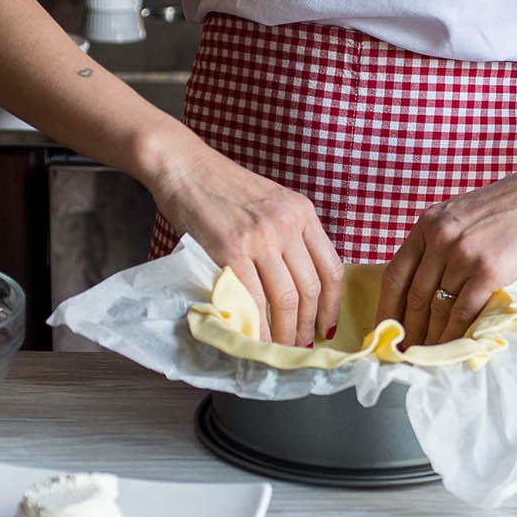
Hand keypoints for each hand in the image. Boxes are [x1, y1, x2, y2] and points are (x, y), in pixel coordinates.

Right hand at [150, 145, 342, 346]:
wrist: (184, 168)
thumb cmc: (222, 188)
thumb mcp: (270, 203)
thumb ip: (288, 235)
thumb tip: (298, 285)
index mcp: (302, 212)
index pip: (332, 268)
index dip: (332, 305)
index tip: (327, 326)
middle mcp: (287, 224)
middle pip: (311, 289)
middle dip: (308, 325)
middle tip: (300, 346)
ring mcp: (261, 237)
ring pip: (287, 299)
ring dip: (285, 331)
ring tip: (280, 347)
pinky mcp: (232, 250)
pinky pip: (254, 299)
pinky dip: (258, 327)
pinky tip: (257, 340)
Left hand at [375, 149, 516, 345]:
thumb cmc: (514, 205)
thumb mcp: (463, 215)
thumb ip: (442, 242)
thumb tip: (429, 281)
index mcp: (428, 223)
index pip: (394, 273)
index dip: (386, 307)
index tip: (384, 329)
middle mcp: (439, 237)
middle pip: (412, 295)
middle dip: (406, 329)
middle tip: (403, 352)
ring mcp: (462, 253)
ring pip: (436, 307)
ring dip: (429, 337)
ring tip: (425, 357)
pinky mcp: (489, 270)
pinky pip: (462, 311)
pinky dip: (454, 334)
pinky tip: (450, 348)